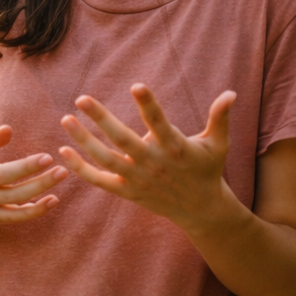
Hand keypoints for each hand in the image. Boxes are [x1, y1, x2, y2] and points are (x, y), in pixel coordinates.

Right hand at [0, 124, 66, 226]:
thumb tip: (8, 129)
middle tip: (63, 171)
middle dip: (40, 184)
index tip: (47, 157)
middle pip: (13, 193)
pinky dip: (32, 213)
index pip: (3, 173)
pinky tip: (50, 202)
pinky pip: (13, 219)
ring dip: (39, 204)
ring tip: (59, 192)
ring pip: (15, 212)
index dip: (26, 167)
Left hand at [58, 84, 235, 232]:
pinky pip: (99, 180)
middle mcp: (153, 163)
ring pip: (105, 159)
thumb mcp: (217, 144)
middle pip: (123, 140)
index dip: (148, 104)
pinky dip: (81, 168)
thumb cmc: (207, 169)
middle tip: (82, 98)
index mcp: (175, 148)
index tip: (136, 85)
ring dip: (83, 140)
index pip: (160, 122)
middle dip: (101, 118)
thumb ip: (220, 118)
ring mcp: (138, 179)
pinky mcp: (127, 192)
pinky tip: (64, 151)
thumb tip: (231, 93)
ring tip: (66, 119)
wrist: (200, 209)